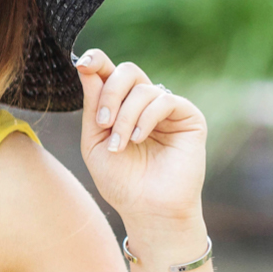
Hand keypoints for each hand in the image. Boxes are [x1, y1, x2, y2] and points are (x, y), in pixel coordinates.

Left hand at [74, 49, 206, 223]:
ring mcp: (168, 109)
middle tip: (103, 122)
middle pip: (127, 72)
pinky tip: (139, 139)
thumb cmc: (121, 181)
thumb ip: (93, 107)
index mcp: (123, 106)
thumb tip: (87, 69)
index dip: (97, 62)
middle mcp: (146, 103)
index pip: (111, 72)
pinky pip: (164, 100)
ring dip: (125, 116)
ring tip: (120, 145)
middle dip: (110, 93)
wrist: (147, 209)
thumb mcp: (95, 142)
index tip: (82, 65)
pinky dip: (146, 118)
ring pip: (143, 88)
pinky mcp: (189, 117)